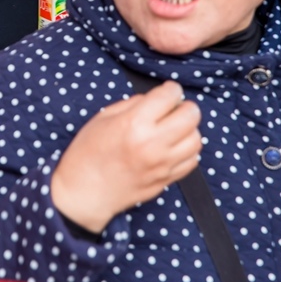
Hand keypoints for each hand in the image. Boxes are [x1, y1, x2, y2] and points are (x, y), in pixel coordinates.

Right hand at [51, 82, 201, 233]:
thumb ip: (132, 104)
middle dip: (185, 106)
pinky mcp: (166, 179)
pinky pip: (192, 161)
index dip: (171, 89)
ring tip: (175, 128)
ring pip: (196, 139)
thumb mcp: (103, 118)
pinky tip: (174, 147)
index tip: (168, 91)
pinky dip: (188, 150)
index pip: (170, 96)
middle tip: (175, 107)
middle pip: (191, 116)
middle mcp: (153, 144)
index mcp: (134, 124)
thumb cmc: (87, 155)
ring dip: (189, 129)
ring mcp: (162, 164)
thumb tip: (154, 99)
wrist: (84, 192)